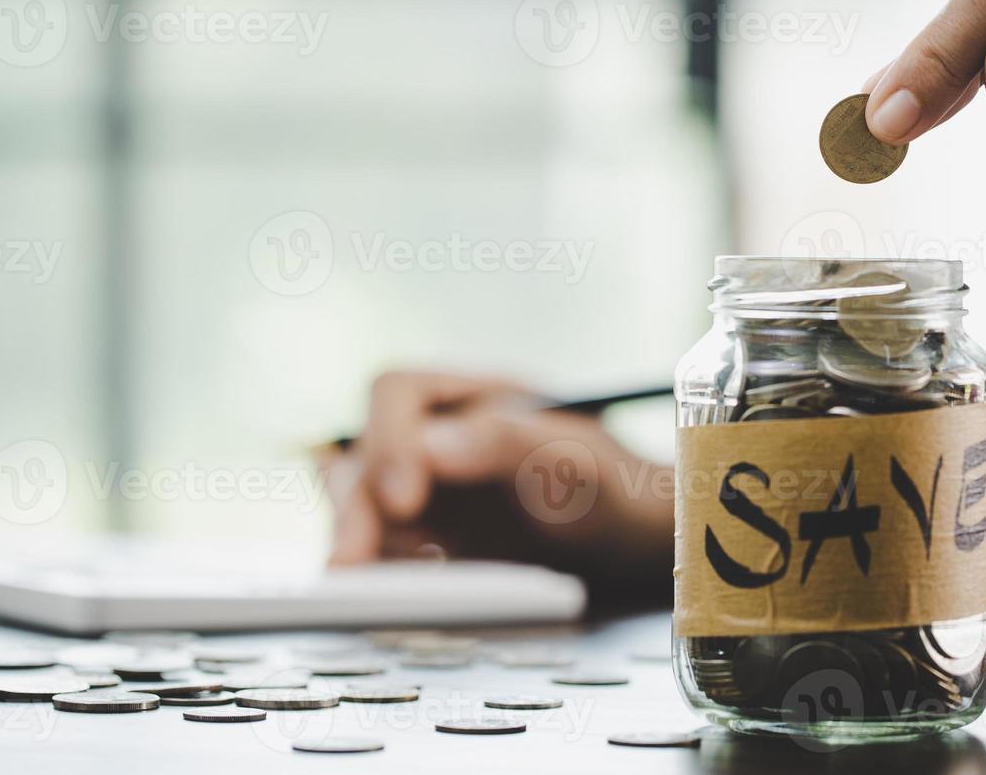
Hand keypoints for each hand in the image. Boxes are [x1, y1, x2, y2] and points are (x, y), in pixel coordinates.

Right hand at [322, 371, 673, 599]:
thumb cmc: (616, 488)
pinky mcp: (424, 535)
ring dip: (355, 538)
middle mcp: (439, 434)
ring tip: (359, 583)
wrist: (633, 543)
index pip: (396, 393)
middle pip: (364, 452)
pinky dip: (374, 566)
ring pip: (359, 501)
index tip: (407, 499)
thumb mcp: (578, 461)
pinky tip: (388, 592)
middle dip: (354, 506)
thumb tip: (432, 445)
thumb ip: (510, 444)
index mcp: (472, 396)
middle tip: (352, 563)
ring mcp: (427, 486)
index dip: (389, 441)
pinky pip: (378, 544)